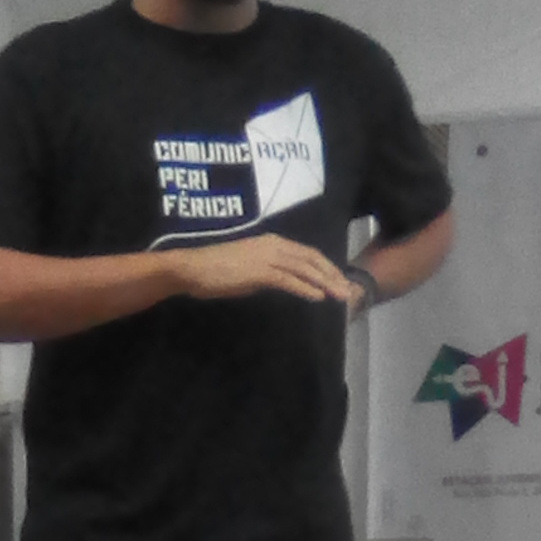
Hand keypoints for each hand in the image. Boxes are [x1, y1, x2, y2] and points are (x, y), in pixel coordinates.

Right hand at [173, 232, 357, 306]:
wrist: (193, 268)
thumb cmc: (215, 270)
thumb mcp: (247, 270)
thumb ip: (267, 274)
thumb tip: (280, 284)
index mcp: (272, 242)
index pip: (306, 253)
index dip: (325, 266)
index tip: (338, 280)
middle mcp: (274, 245)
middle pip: (311, 258)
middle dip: (332, 274)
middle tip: (347, 290)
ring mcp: (267, 257)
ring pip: (304, 269)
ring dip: (325, 283)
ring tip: (340, 296)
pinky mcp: (260, 271)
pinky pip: (288, 280)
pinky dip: (306, 288)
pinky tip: (318, 298)